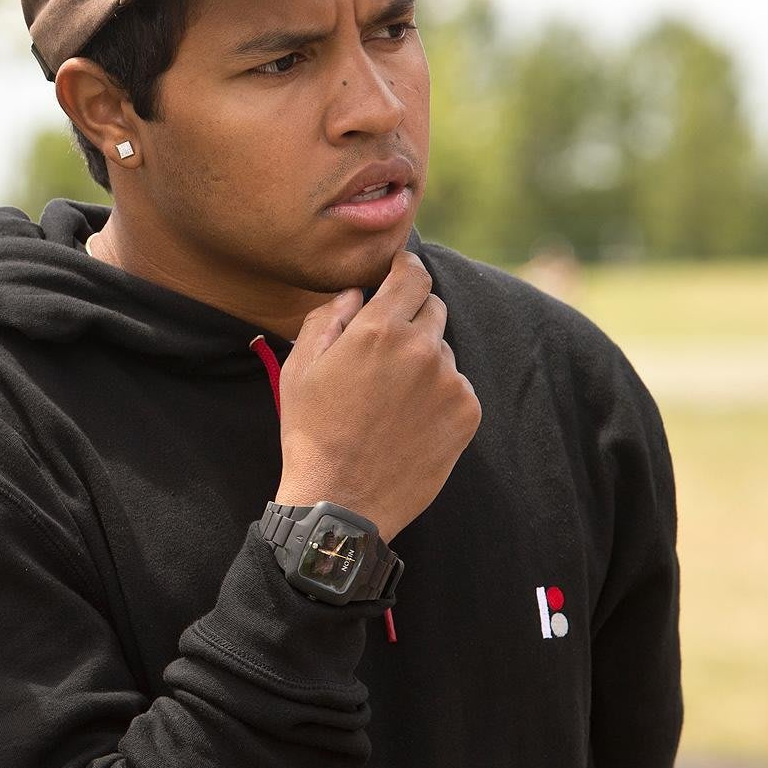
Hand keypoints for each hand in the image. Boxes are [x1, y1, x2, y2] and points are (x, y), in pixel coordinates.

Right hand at [273, 250, 480, 539]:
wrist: (342, 500)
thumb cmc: (312, 433)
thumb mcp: (299, 367)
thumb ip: (328, 317)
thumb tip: (356, 294)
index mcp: (378, 330)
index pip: (412, 274)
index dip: (406, 267)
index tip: (401, 271)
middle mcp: (421, 348)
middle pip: (432, 308)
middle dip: (410, 317)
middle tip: (383, 350)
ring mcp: (449, 381)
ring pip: (443, 350)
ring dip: (423, 359)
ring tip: (390, 397)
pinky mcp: (467, 412)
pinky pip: (456, 385)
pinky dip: (437, 393)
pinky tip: (408, 419)